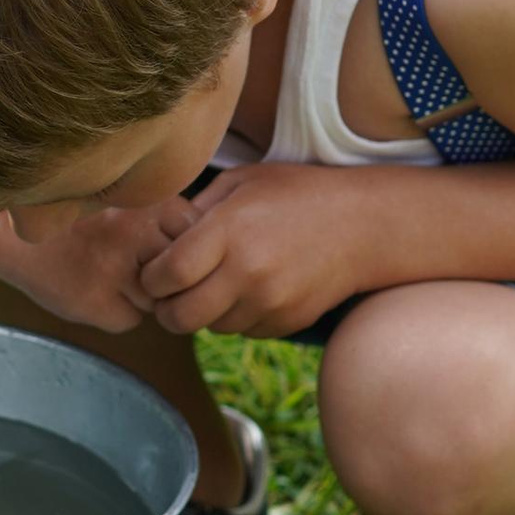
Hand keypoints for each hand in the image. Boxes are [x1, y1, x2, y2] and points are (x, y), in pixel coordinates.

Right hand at [0, 196, 187, 337]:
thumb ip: (161, 221)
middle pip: (180, 271)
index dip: (177, 245)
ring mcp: (116, 271)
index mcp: (144, 201)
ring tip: (103, 272)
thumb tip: (207, 259)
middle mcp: (134, 233)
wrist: (5, 230)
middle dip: (165, 274)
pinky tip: (87, 289)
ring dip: (139, 295)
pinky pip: (129, 319)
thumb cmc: (72, 219)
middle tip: (129, 261)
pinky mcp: (99, 304)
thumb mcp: (122, 202)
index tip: (154, 241)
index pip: (194, 235)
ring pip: (157, 300)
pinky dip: (114, 312)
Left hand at [134, 162, 368, 338]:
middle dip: (166, 308)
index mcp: (230, 232)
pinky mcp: (287, 322)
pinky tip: (247, 289)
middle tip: (169, 293)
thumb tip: (156, 235)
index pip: (168, 274)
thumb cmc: (295, 194)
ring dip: (203, 312)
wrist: (363, 225)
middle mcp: (248, 272)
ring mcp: (270, 302)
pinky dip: (236, 317)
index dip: (150, 278)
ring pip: (211, 328)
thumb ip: (196, 210)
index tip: (152, 272)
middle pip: (181, 316)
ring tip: (214, 283)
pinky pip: (243, 331)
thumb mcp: (241, 182)